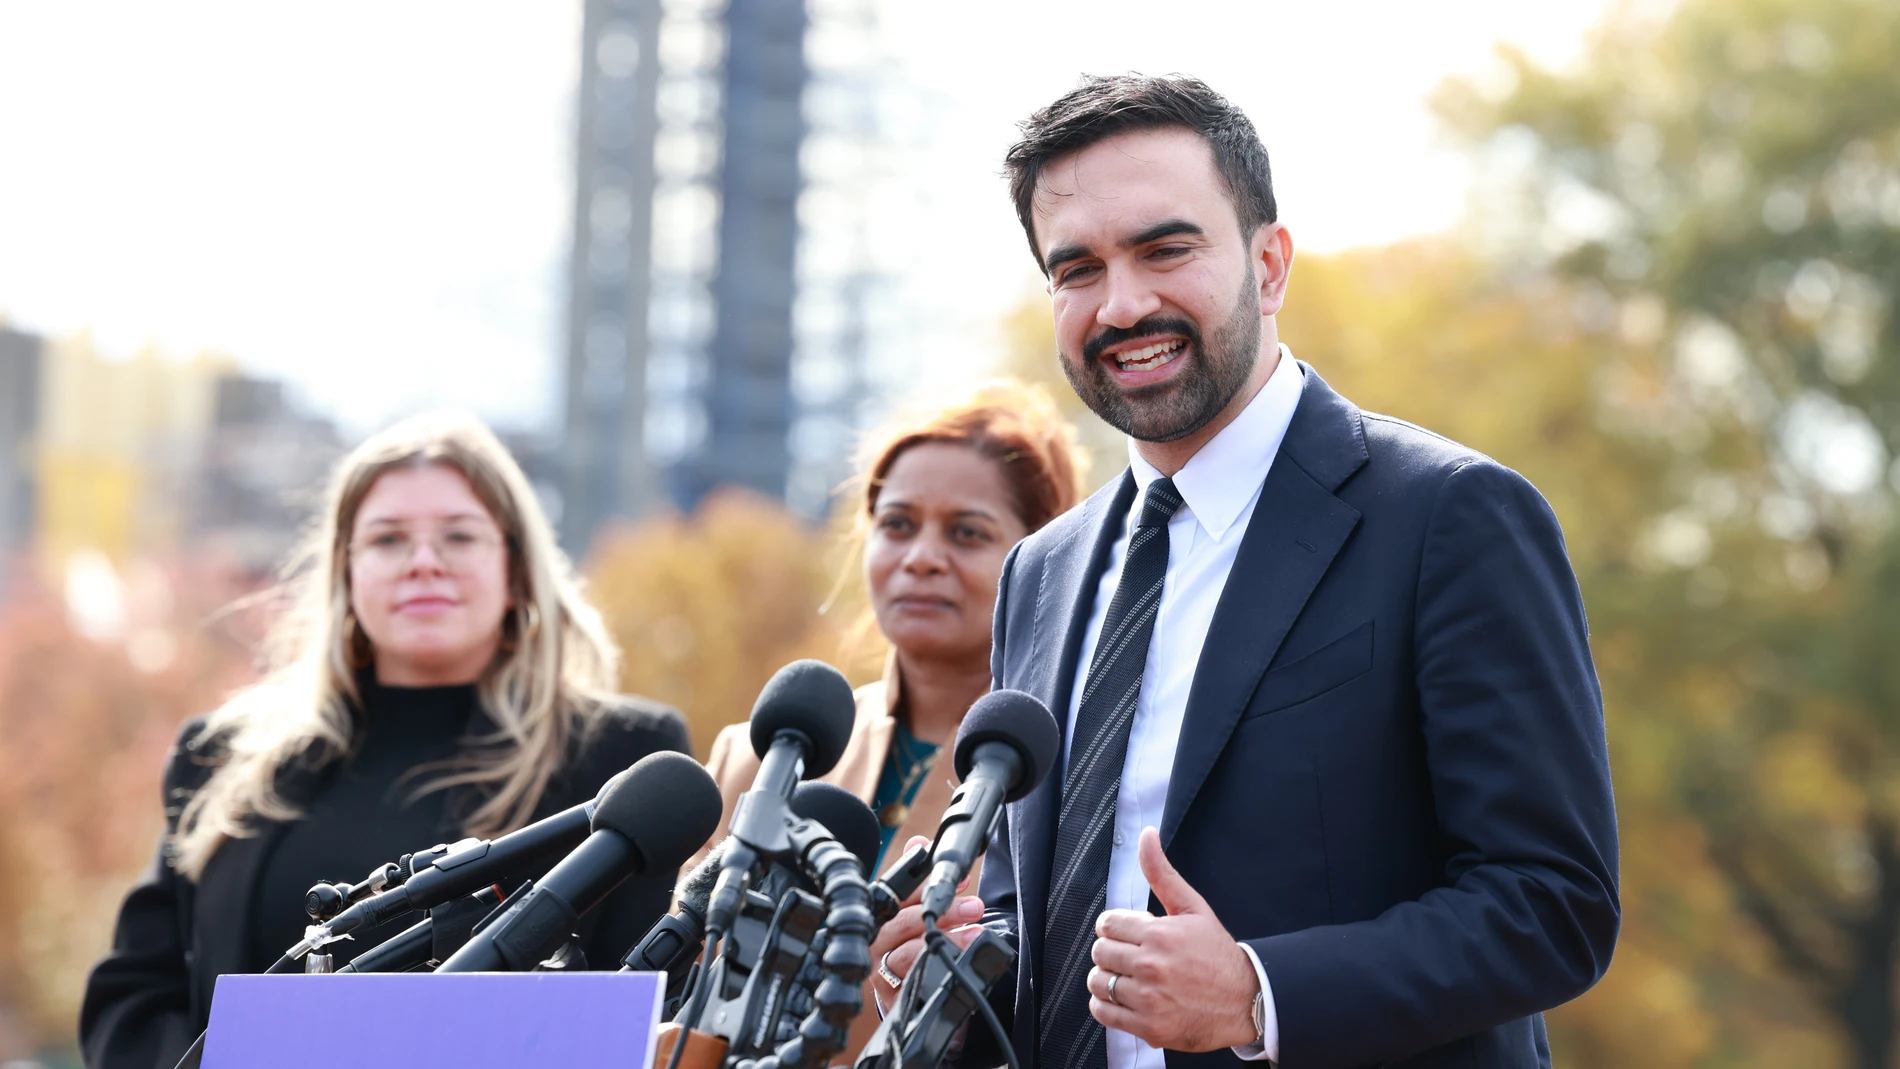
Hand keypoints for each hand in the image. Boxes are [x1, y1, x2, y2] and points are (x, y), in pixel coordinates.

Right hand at [868, 839, 983, 1013]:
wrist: (908, 993)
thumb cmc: (912, 942)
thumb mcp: (919, 906)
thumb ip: (920, 877)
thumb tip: (918, 842)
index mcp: (881, 914)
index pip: (898, 892)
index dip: (925, 882)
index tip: (959, 879)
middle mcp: (876, 941)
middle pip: (903, 921)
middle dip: (942, 912)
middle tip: (974, 907)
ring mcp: (882, 970)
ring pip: (907, 952)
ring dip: (945, 941)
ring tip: (974, 935)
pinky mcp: (891, 997)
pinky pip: (911, 984)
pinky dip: (936, 971)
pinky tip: (958, 964)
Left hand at [1086, 827, 1257, 1051]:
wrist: (1245, 1001)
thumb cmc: (1217, 954)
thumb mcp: (1192, 908)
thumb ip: (1162, 872)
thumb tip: (1147, 835)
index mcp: (1160, 934)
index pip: (1107, 924)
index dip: (1116, 928)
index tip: (1129, 935)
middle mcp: (1152, 966)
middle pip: (1100, 952)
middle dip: (1112, 952)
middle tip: (1132, 957)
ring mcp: (1149, 998)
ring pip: (1098, 982)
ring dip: (1107, 979)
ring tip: (1129, 978)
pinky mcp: (1149, 1027)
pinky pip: (1103, 1013)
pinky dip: (1106, 1006)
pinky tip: (1125, 998)